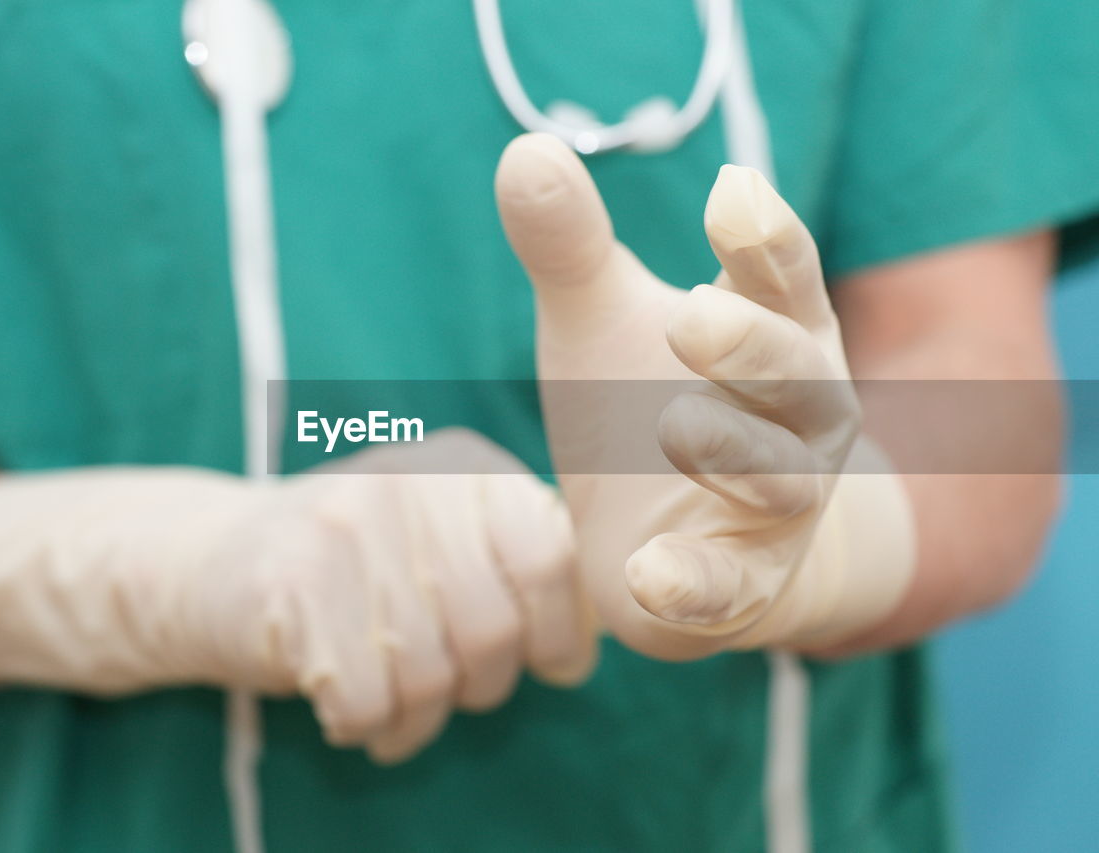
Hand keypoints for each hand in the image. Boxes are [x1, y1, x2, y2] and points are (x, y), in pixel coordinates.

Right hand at [0, 428, 594, 761]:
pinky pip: (367, 699)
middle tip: (438, 686)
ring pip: (429, 675)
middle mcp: (410, 481)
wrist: (205, 563)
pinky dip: (363, 726)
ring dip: (413, 718)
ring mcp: (348, 524)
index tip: (548, 664)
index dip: (559, 628)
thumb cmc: (351, 574)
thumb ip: (516, 577)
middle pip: (492, 630)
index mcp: (464, 467)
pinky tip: (342, 702)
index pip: (549, 553)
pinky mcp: (293, 580)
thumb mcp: (441, 549)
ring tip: (387, 700)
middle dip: (477, 686)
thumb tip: (583, 651)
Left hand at [494, 134, 914, 658]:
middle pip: (799, 374)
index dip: (765, 239)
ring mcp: (779, 504)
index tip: (730, 195)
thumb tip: (525, 151)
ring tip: (677, 427)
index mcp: (775, 332)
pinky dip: (698, 584)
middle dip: (754, 347)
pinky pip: (732, 588)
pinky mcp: (742, 583)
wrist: (679, 541)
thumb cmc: (647, 406)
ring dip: (736, 453)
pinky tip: (648, 575)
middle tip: (691, 318)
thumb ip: (572, 247)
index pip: (783, 277)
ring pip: (782, 478)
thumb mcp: (604, 321)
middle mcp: (799, 416)